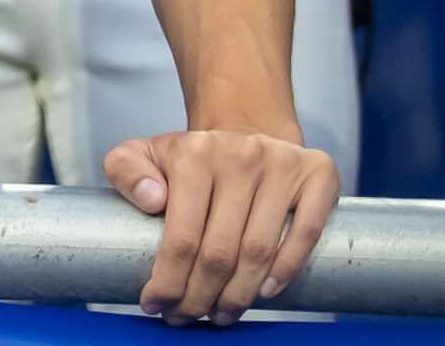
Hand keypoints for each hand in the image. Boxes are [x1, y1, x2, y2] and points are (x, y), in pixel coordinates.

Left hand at [103, 126, 340, 321]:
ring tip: (220, 315)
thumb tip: (152, 200)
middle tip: (187, 317)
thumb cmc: (192, 156)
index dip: (169, 280)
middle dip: (200, 296)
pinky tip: (265, 293)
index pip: (182, 236)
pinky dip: (287, 268)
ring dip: (239, 294)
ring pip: (260, 250)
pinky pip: (306, 232)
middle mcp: (239, 157)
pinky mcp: (317, 174)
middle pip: (221, 251)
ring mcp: (282, 165)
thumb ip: (126, 170)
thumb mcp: (144, 152)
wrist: (246, 127)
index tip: (156, 304)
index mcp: (193, 154)